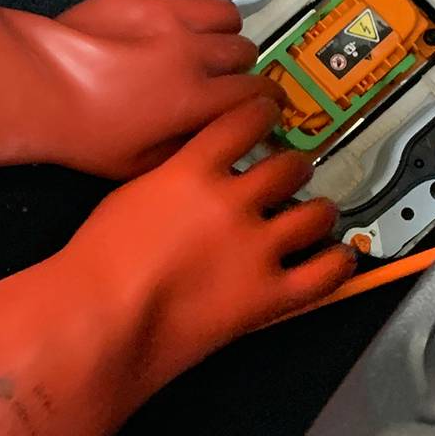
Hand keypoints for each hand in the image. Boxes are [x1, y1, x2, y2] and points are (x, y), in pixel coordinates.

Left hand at [0, 0, 276, 179]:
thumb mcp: (140, 164)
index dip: (265, 100)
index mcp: (196, 99)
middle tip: (224, 76)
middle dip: (241, 67)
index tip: (263, 102)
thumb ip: (187, 147)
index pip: (255, 93)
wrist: (39, 87)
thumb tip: (213, 137)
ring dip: (223, 28)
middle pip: (244, 50)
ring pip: (225, 11)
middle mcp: (192, 52)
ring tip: (207, 39)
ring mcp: (169, 15)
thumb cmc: (83, 133)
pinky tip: (188, 6)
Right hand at [61, 95, 356, 393]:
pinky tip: (338, 258)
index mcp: (193, 171)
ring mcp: (257, 249)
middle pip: (287, 168)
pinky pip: (324, 275)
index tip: (268, 115)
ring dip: (320, 212)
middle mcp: (233, 202)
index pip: (245, 122)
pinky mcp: (269, 296)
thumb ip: (169, 179)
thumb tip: (190, 177)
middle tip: (291, 173)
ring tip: (318, 214)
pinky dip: (337, 264)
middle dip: (293, 168)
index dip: (263, 115)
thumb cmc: (96, 263)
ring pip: (315, 215)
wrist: (101, 319)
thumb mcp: (127, 196)